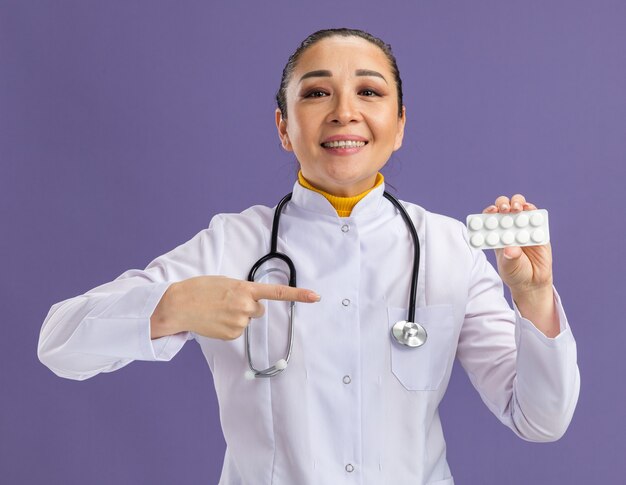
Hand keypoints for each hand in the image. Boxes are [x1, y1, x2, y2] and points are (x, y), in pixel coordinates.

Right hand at [150, 276, 319, 339]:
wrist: (179, 305)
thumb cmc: (201, 289)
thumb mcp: (226, 282)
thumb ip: (244, 290)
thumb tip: (253, 303)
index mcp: (246, 289)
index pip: (278, 292)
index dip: (299, 294)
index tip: (316, 296)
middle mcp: (246, 306)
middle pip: (259, 309)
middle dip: (247, 306)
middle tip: (227, 301)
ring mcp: (240, 322)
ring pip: (248, 320)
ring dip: (237, 316)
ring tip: (217, 310)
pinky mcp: (232, 335)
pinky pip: (238, 330)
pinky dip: (229, 326)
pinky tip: (215, 320)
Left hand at [483, 194, 558, 336]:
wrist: (532, 282)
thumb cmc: (514, 272)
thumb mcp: (508, 267)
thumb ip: (510, 258)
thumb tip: (511, 249)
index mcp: (496, 234)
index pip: (490, 218)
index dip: (489, 211)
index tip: (491, 211)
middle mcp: (509, 227)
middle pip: (504, 208)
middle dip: (503, 204)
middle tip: (505, 209)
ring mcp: (524, 227)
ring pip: (521, 208)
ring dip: (518, 203)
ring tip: (517, 208)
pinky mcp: (538, 230)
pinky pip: (536, 218)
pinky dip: (534, 212)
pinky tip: (531, 211)